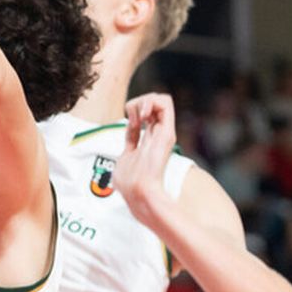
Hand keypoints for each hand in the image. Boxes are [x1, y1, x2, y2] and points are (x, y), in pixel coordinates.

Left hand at [113, 92, 176, 222]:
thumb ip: (129, 142)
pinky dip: (150, 102)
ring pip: (161, 99)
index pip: (147, 113)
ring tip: (136, 116)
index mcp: (149, 139)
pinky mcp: (167, 132)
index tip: (128, 121)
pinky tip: (141, 115)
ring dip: (143, 101)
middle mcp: (159, 133)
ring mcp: (164, 131)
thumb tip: (129, 131)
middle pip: (154, 103)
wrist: (139, 192)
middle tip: (131, 118)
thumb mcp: (124, 158)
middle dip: (137, 103)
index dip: (134, 110)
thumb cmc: (130, 183)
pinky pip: (166, 103)